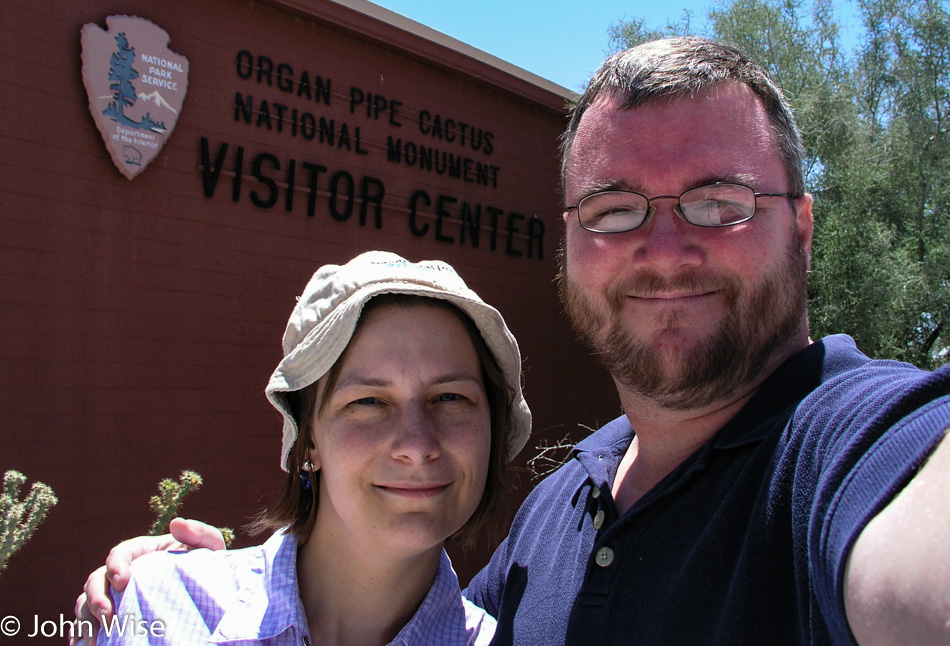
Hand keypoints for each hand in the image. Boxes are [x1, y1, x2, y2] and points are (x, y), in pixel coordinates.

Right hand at [70, 518, 225, 645]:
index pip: (119, 553)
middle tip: (108, 616)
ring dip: (87, 618)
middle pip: (96, 580)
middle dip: (96, 597)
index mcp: (141, 552)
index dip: (116, 565)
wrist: (206, 589)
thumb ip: (198, 533)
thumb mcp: (208, 546)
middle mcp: (123, 571)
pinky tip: (86, 643)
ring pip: (86, 602)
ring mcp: (115, 594)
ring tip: (97, 638)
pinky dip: (83, 631)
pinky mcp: (115, 613)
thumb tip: (177, 523)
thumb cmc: (205, 564)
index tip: (122, 581)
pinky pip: (89, 622)